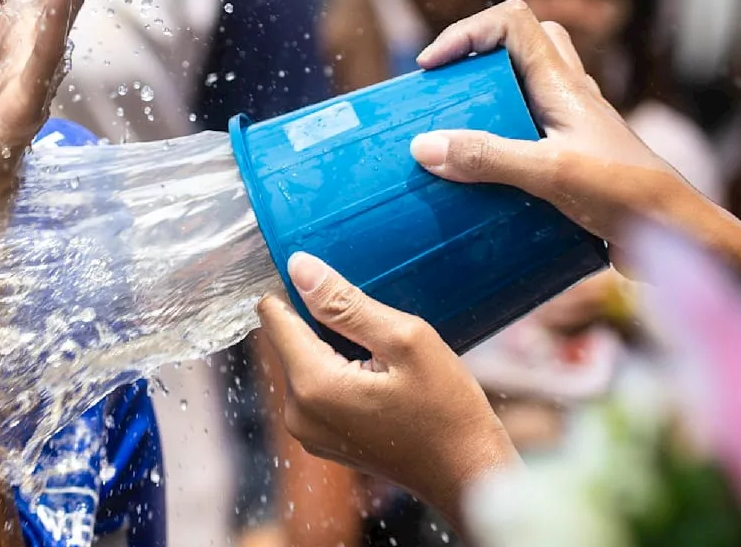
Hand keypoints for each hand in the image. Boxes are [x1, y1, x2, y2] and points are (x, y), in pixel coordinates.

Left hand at [256, 253, 518, 533]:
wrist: (468, 474)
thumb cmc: (448, 411)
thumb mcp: (405, 341)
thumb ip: (345, 304)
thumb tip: (298, 267)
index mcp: (312, 384)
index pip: (272, 315)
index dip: (294, 289)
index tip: (330, 280)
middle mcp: (297, 412)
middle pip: (287, 339)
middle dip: (320, 320)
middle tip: (373, 321)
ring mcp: (307, 431)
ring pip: (303, 361)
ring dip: (332, 345)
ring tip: (380, 349)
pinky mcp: (322, 439)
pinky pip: (316, 387)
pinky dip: (338, 370)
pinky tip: (378, 373)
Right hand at [410, 0, 677, 246]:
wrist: (676, 235)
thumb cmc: (626, 194)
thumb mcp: (549, 172)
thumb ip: (487, 157)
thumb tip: (423, 146)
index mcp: (563, 83)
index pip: (513, 22)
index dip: (466, 32)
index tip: (432, 66)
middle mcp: (567, 96)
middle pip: (520, 45)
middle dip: (475, 58)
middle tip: (445, 91)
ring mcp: (570, 127)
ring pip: (523, 88)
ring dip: (486, 100)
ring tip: (453, 134)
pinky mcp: (570, 159)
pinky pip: (526, 133)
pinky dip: (498, 143)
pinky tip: (479, 178)